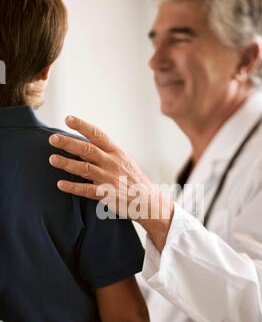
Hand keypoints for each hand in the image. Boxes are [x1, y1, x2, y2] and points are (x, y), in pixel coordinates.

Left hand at [49, 116, 173, 250]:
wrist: (150, 202)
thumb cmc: (134, 180)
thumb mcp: (125, 161)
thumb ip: (107, 154)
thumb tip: (85, 146)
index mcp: (117, 152)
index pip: (98, 135)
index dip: (82, 126)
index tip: (68, 119)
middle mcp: (113, 163)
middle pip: (88, 150)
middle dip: (69, 143)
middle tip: (52, 138)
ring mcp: (110, 178)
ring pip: (85, 168)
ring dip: (67, 163)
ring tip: (52, 159)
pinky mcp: (107, 194)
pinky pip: (87, 190)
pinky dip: (73, 187)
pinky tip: (60, 185)